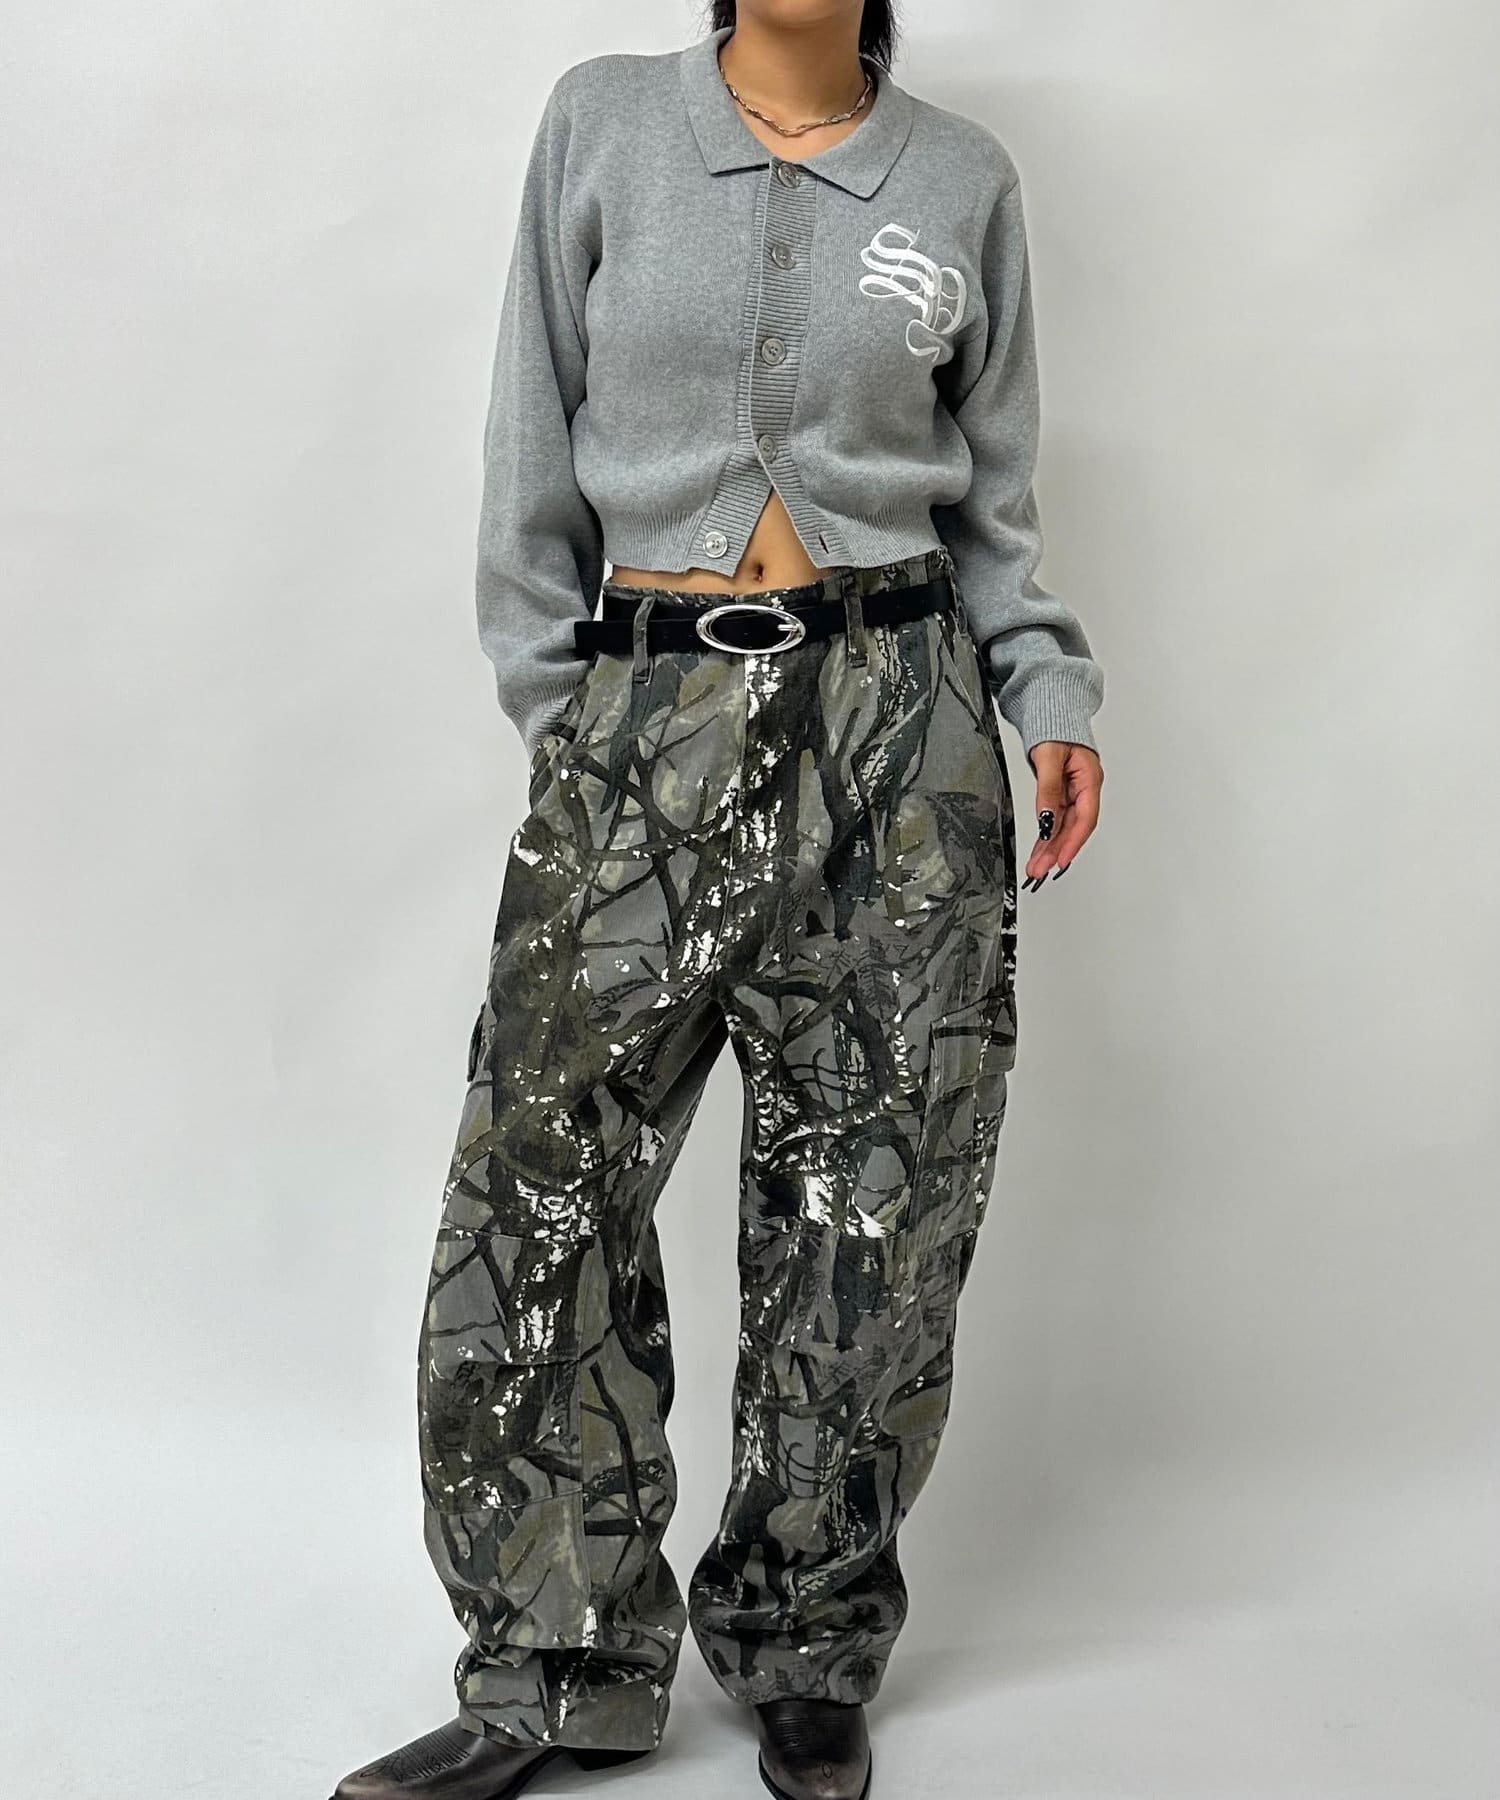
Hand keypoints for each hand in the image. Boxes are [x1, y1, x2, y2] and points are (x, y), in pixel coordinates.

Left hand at [1022, 741, 1102, 887]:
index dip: (1072, 841)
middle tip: (1040, 870)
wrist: (1051, 713)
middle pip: (1073, 827)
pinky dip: (1047, 836)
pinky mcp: (1061, 794)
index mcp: (1089, 778)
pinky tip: (1040, 850)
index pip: (1085, 818)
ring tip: (1037, 867)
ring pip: (1064, 826)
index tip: (1060, 860)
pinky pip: (1056, 819)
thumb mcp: (1049, 757)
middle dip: (1057, 851)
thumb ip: (1048, 788)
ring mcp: (1073, 793)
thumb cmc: (1056, 728)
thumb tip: (1046, 818)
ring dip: (1050, 848)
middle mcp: (1084, 789)